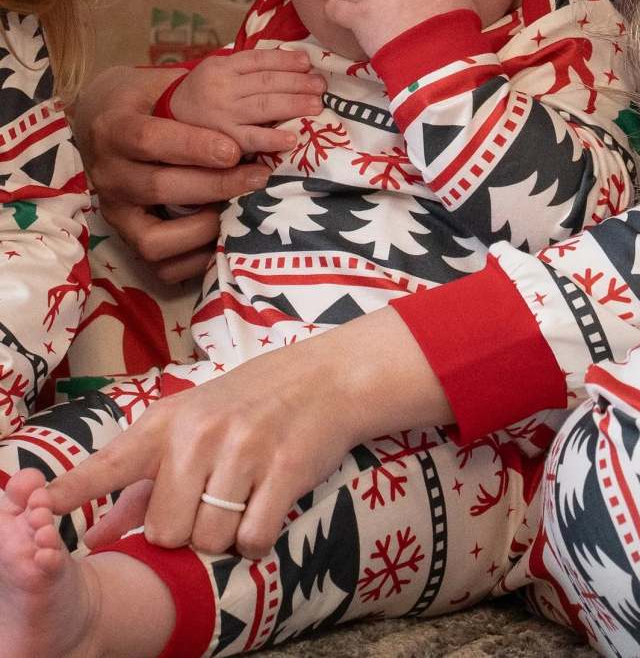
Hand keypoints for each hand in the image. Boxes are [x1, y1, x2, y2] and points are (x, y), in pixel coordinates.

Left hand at [51, 308, 451, 559]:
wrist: (328, 376)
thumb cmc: (252, 404)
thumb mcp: (193, 426)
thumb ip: (147, 482)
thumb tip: (102, 538)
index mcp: (168, 423)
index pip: (109, 464)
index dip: (70, 493)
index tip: (33, 509)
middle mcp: (200, 433)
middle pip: (166, 532)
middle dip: (187, 533)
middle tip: (211, 504)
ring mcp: (243, 449)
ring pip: (209, 540)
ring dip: (225, 538)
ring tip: (242, 501)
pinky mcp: (285, 468)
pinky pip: (253, 539)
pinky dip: (258, 539)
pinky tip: (267, 508)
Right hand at [69, 61, 324, 282]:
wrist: (100, 123)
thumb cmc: (142, 99)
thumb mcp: (158, 83)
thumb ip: (193, 90)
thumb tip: (258, 85)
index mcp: (114, 128)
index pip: (148, 138)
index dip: (192, 146)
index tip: (234, 149)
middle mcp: (108, 174)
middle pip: (157, 187)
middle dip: (213, 185)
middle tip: (258, 175)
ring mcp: (114, 210)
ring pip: (153, 236)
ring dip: (203, 227)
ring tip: (241, 209)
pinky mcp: (125, 236)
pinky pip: (155, 262)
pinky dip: (190, 258)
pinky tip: (223, 238)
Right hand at [169, 50, 324, 150]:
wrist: (164, 120)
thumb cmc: (201, 94)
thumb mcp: (217, 71)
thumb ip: (246, 66)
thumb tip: (293, 60)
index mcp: (221, 66)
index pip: (260, 59)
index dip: (287, 60)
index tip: (308, 63)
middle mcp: (221, 87)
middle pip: (268, 82)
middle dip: (299, 82)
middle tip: (321, 86)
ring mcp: (222, 114)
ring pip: (265, 106)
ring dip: (295, 104)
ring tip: (317, 105)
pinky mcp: (221, 140)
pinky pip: (251, 138)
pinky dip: (273, 138)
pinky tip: (292, 138)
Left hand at [325, 0, 473, 57]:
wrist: (437, 47)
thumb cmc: (456, 28)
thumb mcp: (461, 4)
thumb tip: (445, 1)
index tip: (401, 0)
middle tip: (374, 2)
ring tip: (349, 6)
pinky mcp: (359, 16)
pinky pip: (335, 8)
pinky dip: (335, 11)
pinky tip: (334, 13)